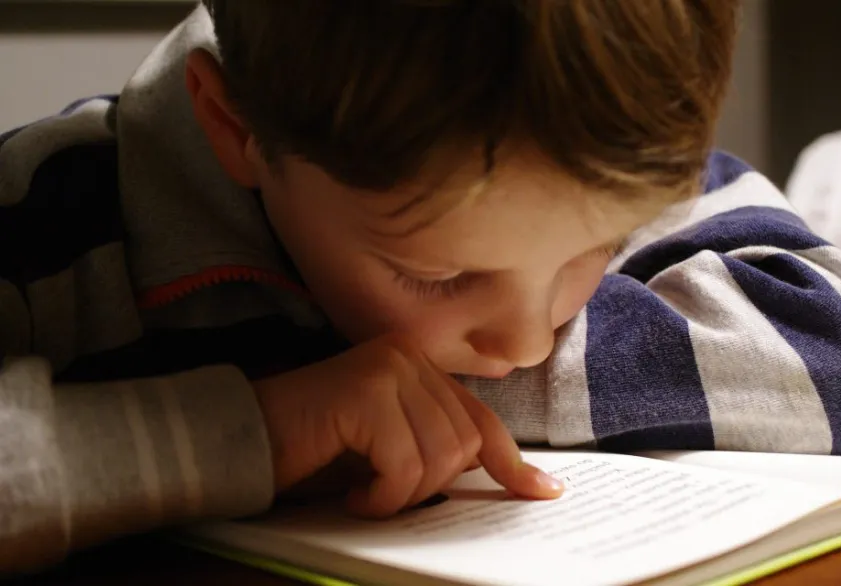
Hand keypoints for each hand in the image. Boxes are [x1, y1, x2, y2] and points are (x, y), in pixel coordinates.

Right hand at [253, 334, 563, 517]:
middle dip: (430, 487)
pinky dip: (381, 496)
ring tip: (364, 492)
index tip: (543, 492)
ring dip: (402, 494)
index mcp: (419, 366)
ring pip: (439, 457)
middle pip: (463, 444)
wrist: (244, 439)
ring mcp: (388, 368)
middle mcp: (408, 356)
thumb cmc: (315, 450)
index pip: (480, 419)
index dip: (513, 462)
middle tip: (384, 494)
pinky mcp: (366, 391)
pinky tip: (352, 493)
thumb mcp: (389, 448)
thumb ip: (437, 447)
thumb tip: (507, 478)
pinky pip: (403, 466)